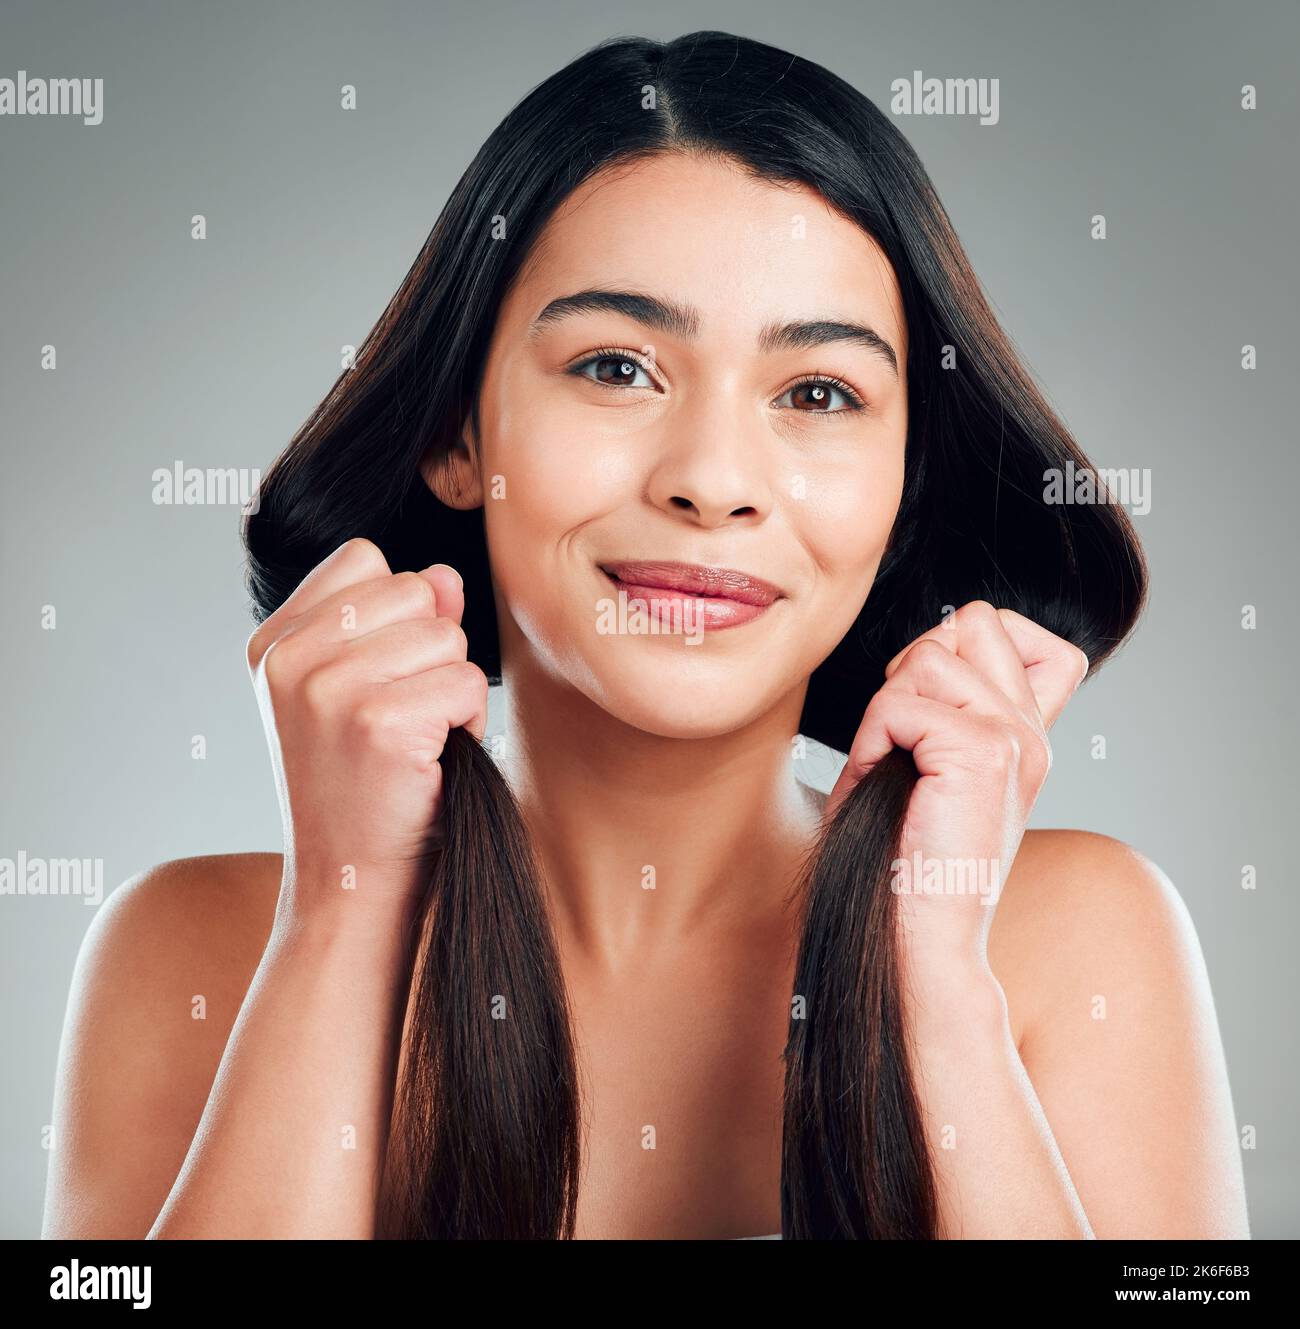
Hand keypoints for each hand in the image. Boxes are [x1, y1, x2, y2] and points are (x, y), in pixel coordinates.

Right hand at [245, 538, 488, 919]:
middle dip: (432, 654)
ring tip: (414, 742)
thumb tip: (444, 575)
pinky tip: (429, 762)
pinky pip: (468, 682)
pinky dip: (467, 723)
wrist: (348, 883)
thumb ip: (399, 621)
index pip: (366, 559)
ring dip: (452, 691)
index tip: (374, 682)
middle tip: (400, 721)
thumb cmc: (363, 787)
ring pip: (448, 636)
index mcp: (273, 641)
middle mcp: (288, 657)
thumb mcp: (361, 690)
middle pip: (416, 591)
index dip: (398, 614)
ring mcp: (327, 687)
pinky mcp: (376, 721)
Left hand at [823, 601, 1088, 973]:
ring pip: (929, 656)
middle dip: (915, 667)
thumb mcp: (926, 767)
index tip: (925, 711)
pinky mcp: (984, 753)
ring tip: (893, 770)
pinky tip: (884, 784)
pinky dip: (873, 740)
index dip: (956, 644)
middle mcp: (1032, 731)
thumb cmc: (899, 858)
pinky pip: (900, 702)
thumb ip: (942, 704)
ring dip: (887, 710)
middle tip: (901, 740)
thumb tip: (925, 649)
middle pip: (971, 621)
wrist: (918, 939)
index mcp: (1024, 733)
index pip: (1015, 628)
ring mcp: (1016, 739)